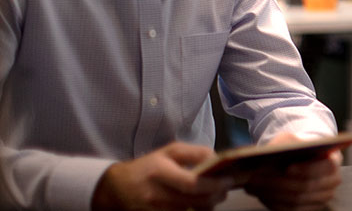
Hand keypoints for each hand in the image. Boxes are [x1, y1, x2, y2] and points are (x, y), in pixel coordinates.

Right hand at [91, 142, 232, 210]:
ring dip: (208, 205)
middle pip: (195, 202)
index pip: (191, 184)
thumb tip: (217, 159)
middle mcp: (156, 194)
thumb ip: (195, 153)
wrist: (116, 188)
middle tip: (225, 189)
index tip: (228, 180)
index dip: (213, 184)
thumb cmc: (148, 167)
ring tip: (214, 195)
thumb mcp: (169, 152)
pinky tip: (200, 204)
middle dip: (216, 196)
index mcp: (160, 172)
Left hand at [244, 132, 342, 210]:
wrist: (302, 159)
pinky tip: (259, 193)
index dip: (307, 169)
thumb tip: (273, 153)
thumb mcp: (294, 138)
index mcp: (333, 161)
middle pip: (306, 187)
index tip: (288, 168)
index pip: (325, 167)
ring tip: (252, 185)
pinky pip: (290, 210)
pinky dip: (273, 202)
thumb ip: (288, 143)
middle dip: (279, 183)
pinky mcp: (309, 208)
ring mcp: (322, 198)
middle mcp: (332, 182)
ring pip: (296, 200)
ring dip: (272, 193)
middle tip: (257, 177)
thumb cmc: (298, 147)